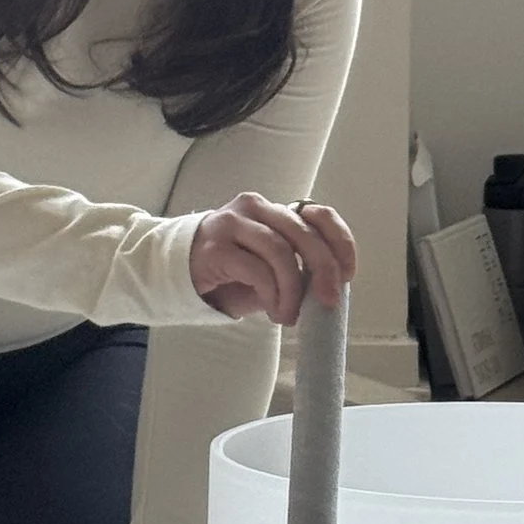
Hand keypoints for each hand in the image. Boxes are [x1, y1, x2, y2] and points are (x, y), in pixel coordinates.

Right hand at [188, 193, 355, 324]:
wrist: (175, 273)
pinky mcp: (215, 247)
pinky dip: (273, 294)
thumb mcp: (269, 271)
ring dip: (292, 290)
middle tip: (328, 302)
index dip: (340, 241)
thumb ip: (296, 271)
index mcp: (274, 211)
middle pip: (303, 232)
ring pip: (280, 251)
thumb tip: (329, 290)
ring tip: (289, 314)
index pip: (318, 214)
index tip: (348, 273)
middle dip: (323, 270)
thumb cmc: (228, 273)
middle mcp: (255, 208)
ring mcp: (232, 224)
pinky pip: (256, 269)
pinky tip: (273, 311)